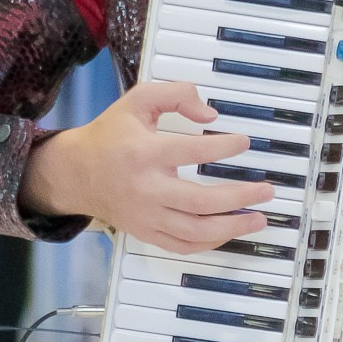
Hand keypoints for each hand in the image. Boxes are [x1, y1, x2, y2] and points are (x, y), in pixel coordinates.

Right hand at [21, 79, 274, 252]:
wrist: (75, 173)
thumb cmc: (111, 135)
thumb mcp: (138, 100)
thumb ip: (176, 95)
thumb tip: (211, 116)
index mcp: (144, 153)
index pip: (190, 151)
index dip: (223, 148)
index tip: (245, 143)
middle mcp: (146, 188)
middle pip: (200, 201)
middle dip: (239, 197)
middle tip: (266, 190)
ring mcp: (146, 215)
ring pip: (195, 231)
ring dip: (232, 227)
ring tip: (259, 218)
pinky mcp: (146, 232)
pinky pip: (183, 246)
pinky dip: (210, 243)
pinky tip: (230, 231)